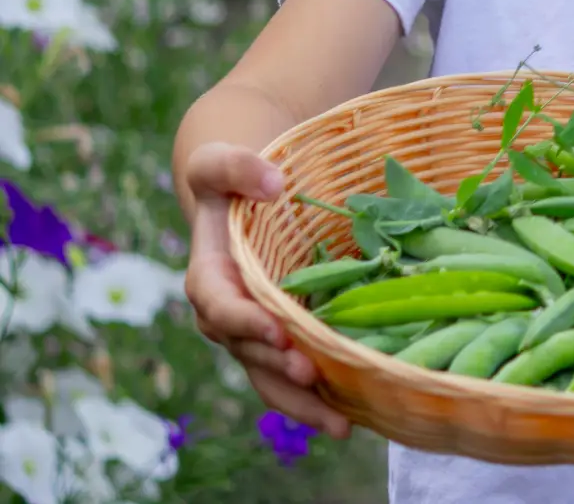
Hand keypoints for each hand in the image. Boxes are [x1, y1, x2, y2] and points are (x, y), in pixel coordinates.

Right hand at [182, 141, 350, 438]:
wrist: (244, 197)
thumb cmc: (232, 178)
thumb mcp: (220, 159)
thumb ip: (235, 166)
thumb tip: (271, 185)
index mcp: (209, 275)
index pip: (219, 305)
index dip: (245, 320)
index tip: (277, 329)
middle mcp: (229, 315)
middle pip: (249, 352)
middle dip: (279, 367)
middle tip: (312, 375)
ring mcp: (257, 333)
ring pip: (273, 377)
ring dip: (302, 403)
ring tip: (341, 423)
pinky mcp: (285, 341)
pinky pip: (296, 376)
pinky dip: (321, 397)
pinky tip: (356, 414)